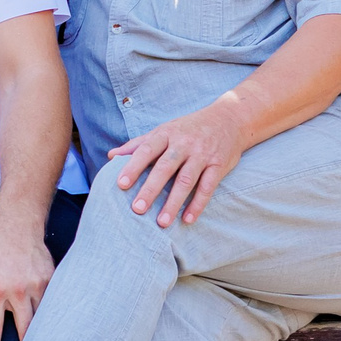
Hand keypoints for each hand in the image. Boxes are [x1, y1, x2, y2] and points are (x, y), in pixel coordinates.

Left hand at [109, 97, 252, 227]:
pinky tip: (187, 219)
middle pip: (165, 168)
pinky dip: (198, 204)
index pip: (146, 150)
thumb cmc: (188, 128)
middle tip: (137, 209)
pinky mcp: (219, 165)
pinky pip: (207, 187)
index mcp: (166, 134)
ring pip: (186, 180)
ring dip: (173, 202)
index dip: (133, 166)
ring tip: (161, 222)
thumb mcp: (163, 130)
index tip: (120, 184)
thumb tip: (111, 156)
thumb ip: (138, 144)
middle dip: (151, 189)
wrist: (229, 118)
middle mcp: (184, 143)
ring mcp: (202, 154)